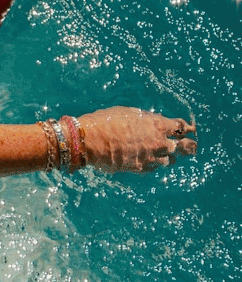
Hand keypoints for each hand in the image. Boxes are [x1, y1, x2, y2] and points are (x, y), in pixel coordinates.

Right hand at [76, 106, 196, 171]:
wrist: (90, 140)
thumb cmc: (107, 121)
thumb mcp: (130, 113)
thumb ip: (147, 119)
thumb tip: (156, 121)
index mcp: (158, 125)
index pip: (182, 127)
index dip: (187, 128)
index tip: (189, 129)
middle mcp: (159, 142)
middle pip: (186, 147)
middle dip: (190, 146)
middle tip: (191, 147)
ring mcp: (151, 157)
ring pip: (170, 160)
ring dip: (169, 157)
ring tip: (167, 155)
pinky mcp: (140, 168)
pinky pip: (154, 168)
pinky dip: (154, 164)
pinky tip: (150, 161)